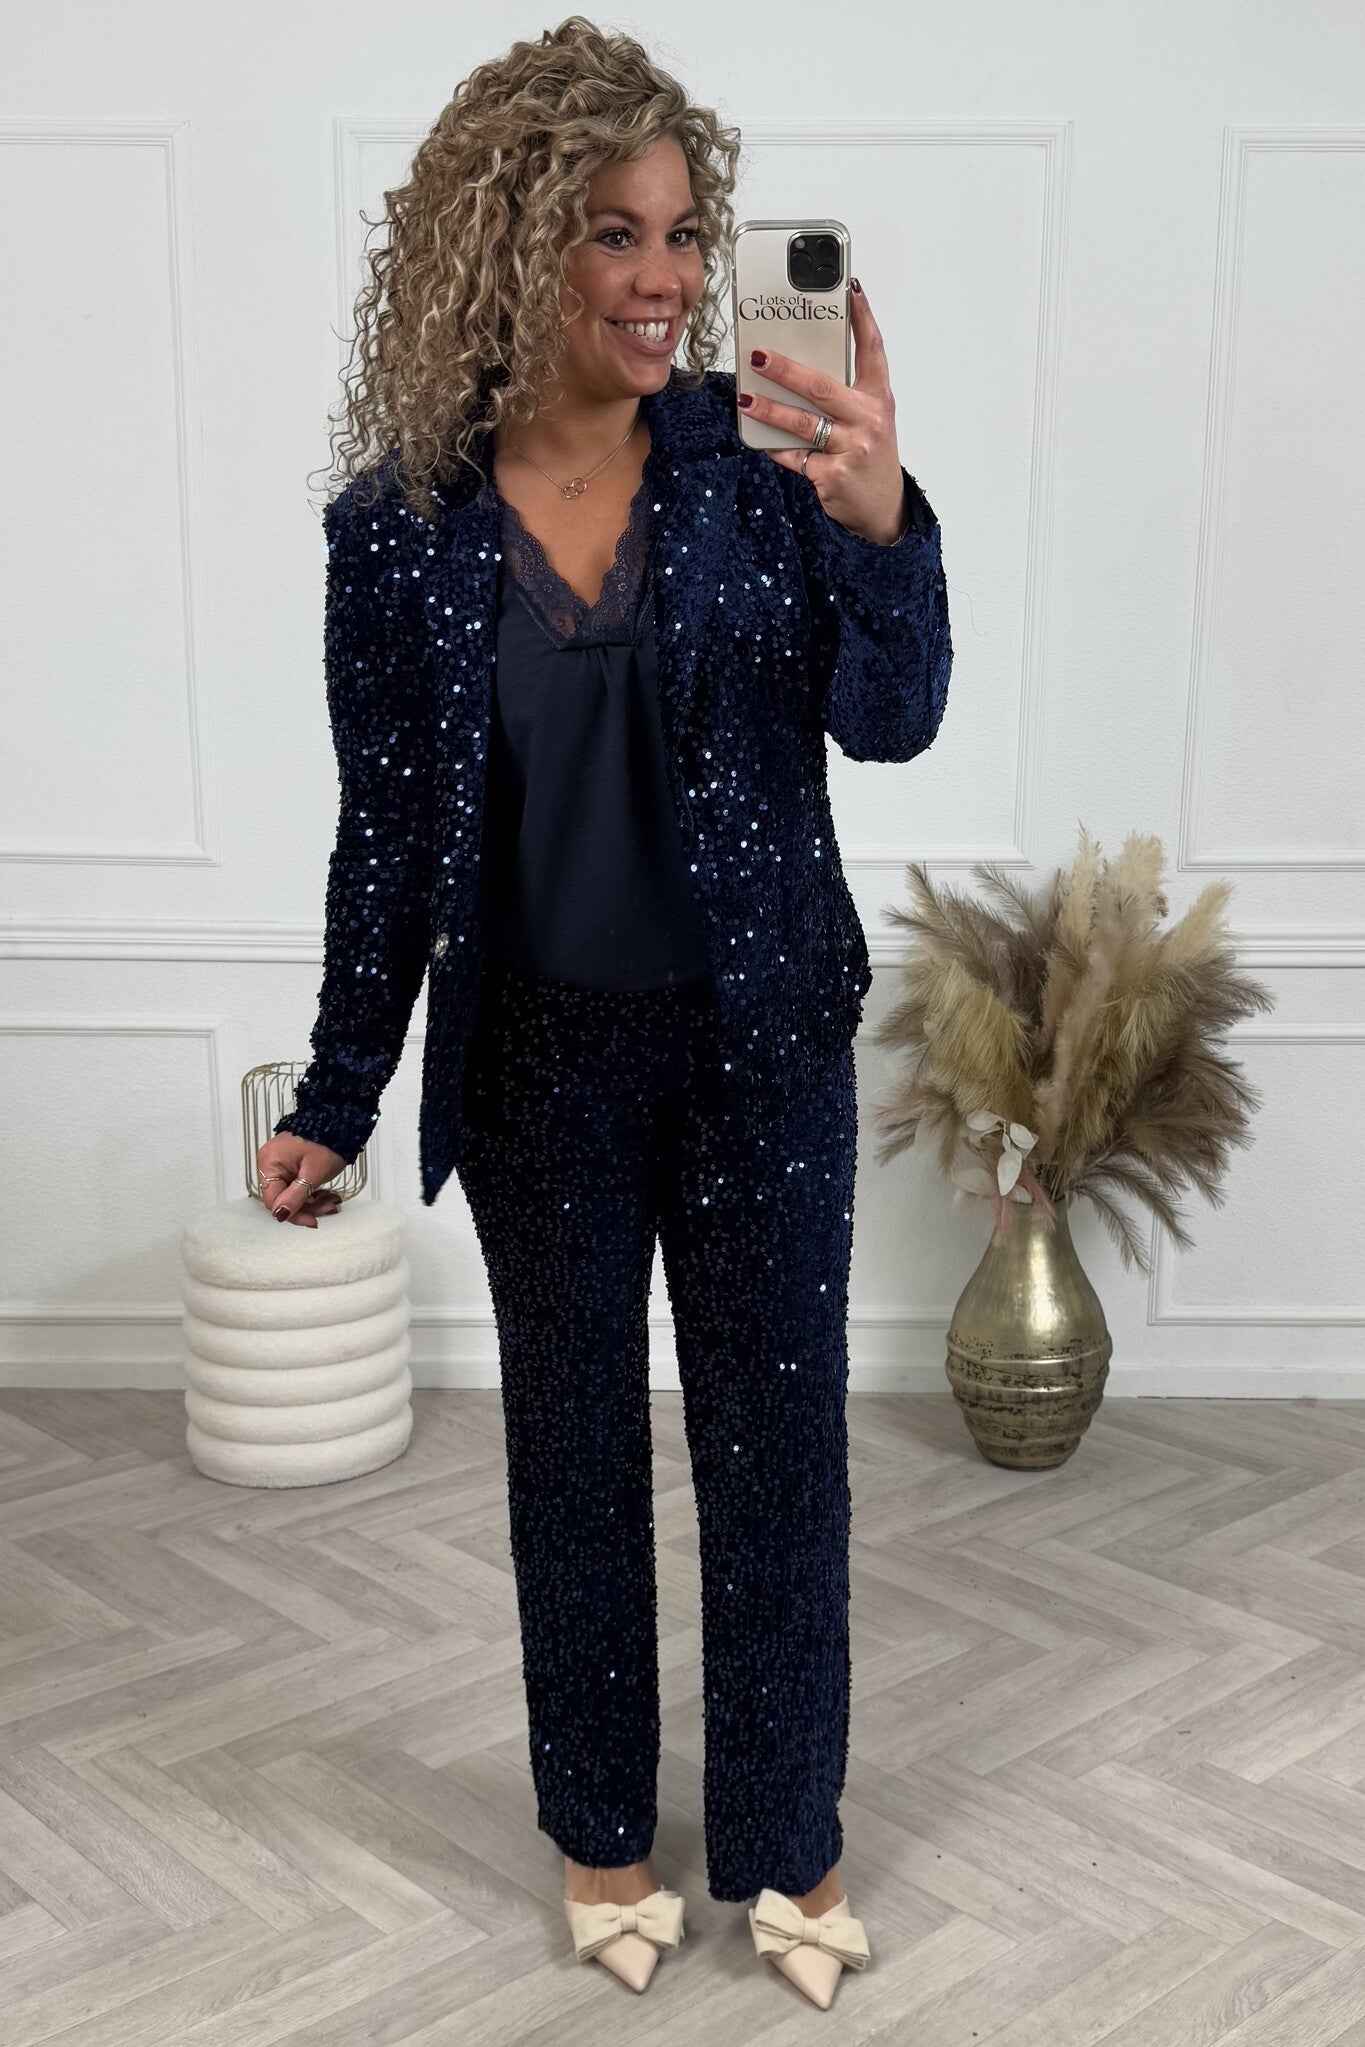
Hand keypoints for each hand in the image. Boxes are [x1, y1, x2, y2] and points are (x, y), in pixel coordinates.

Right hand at [256, 1134, 345, 1225]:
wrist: (340, 1121)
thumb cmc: (328, 1141)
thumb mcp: (314, 1173)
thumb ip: (296, 1196)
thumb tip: (280, 1215)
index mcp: (270, 1162)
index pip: (273, 1200)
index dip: (293, 1214)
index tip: (312, 1221)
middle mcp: (270, 1162)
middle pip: (283, 1198)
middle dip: (308, 1207)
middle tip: (329, 1207)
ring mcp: (281, 1163)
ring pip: (292, 1194)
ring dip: (313, 1201)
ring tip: (332, 1199)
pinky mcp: (291, 1164)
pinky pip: (297, 1185)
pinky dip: (312, 1192)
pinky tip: (327, 1193)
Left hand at [742, 279, 907, 544]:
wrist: (883, 510)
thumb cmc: (869, 456)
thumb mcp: (868, 420)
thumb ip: (842, 395)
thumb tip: (793, 369)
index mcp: (878, 399)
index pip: (873, 350)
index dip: (862, 318)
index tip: (850, 288)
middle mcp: (869, 420)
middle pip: (822, 387)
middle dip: (787, 370)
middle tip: (759, 356)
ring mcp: (852, 449)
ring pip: (803, 424)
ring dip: (770, 410)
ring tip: (745, 400)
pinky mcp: (833, 476)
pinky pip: (795, 457)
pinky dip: (774, 448)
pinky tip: (758, 439)